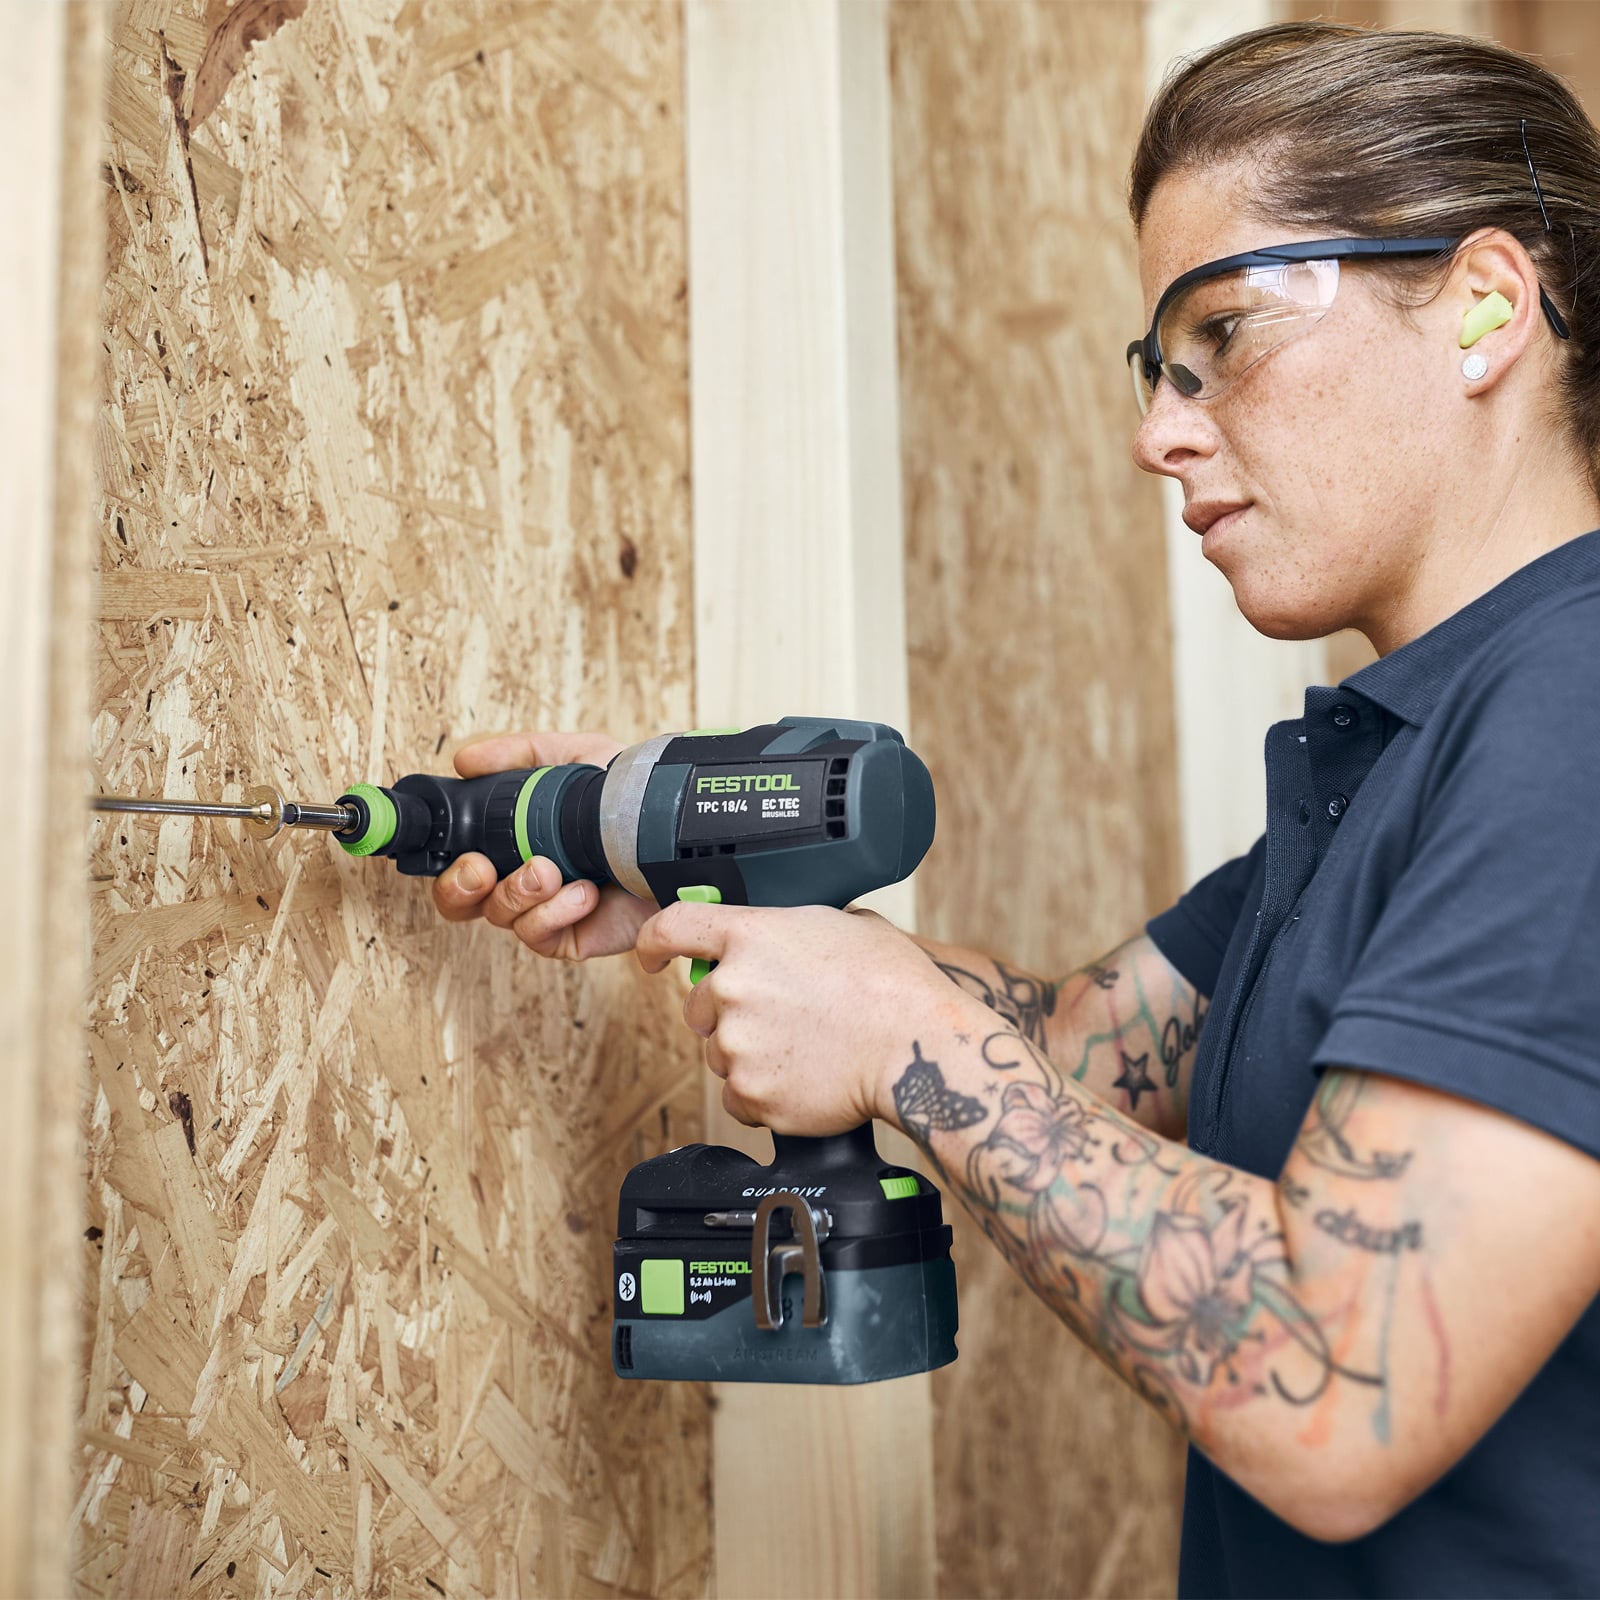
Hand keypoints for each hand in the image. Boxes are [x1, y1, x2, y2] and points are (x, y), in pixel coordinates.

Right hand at [430, 730, 651, 958]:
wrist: (674, 833)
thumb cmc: (629, 798)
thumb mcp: (575, 757)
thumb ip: (519, 754)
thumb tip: (465, 760)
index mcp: (515, 842)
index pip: (461, 863)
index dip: (449, 864)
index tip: (465, 852)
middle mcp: (524, 879)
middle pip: (462, 902)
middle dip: (460, 888)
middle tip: (482, 869)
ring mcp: (546, 910)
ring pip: (500, 916)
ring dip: (519, 891)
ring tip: (551, 869)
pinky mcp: (572, 936)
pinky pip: (538, 936)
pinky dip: (554, 913)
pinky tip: (583, 892)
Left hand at [634, 900, 978, 1132]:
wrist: (916, 1047)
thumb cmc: (893, 985)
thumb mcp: (844, 924)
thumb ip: (794, 928)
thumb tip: (788, 936)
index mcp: (751, 936)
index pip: (671, 929)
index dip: (653, 944)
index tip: (651, 958)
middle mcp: (732, 987)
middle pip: (697, 1005)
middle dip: (728, 1013)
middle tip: (781, 1019)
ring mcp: (737, 1043)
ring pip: (720, 1053)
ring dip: (750, 1055)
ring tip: (806, 1049)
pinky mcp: (750, 1093)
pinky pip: (738, 1098)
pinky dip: (765, 1095)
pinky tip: (805, 1078)